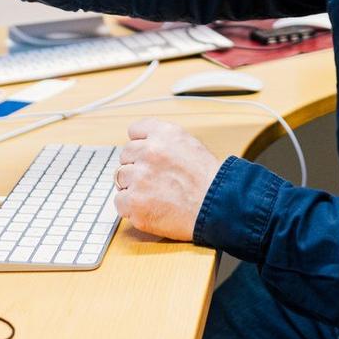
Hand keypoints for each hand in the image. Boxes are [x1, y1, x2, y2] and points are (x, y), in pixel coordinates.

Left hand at [112, 119, 221, 241]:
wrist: (217, 207)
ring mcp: (139, 177)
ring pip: (121, 178)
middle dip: (137, 166)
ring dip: (133, 186)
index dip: (141, 144)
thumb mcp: (189, 144)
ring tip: (155, 195)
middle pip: (126, 155)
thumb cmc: (208, 179)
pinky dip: (131, 207)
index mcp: (163, 134)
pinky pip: (120, 201)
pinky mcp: (134, 202)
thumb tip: (142, 144)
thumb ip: (163, 140)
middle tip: (155, 179)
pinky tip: (149, 207)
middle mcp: (149, 151)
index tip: (147, 155)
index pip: (135, 131)